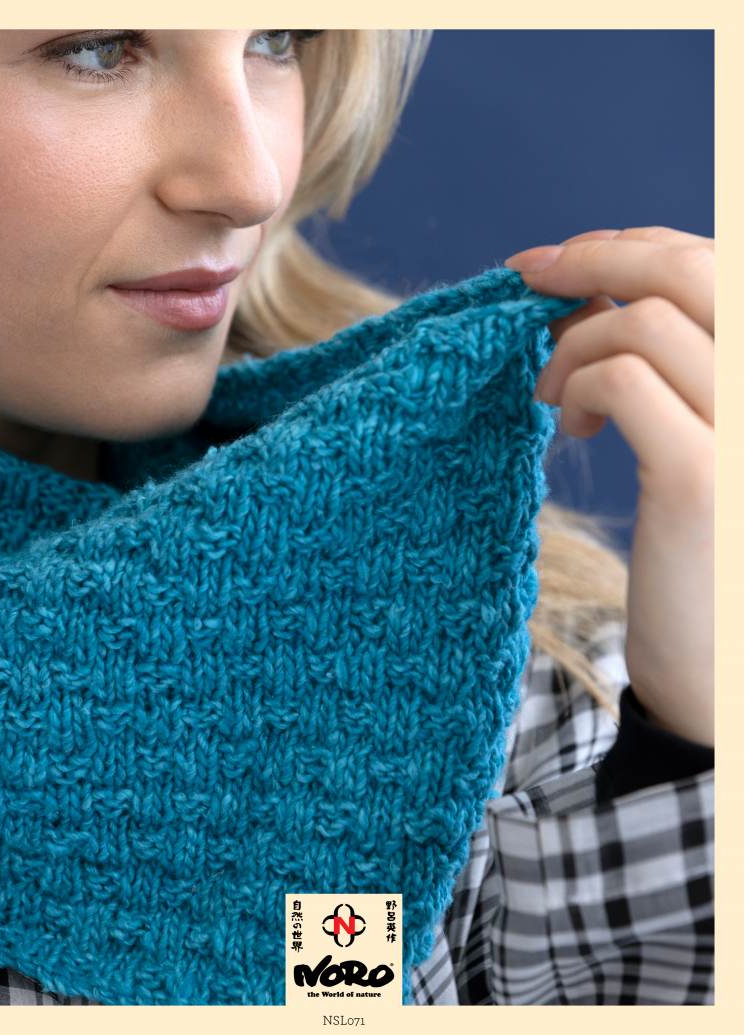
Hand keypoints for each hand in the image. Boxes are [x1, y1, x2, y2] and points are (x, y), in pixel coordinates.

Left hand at [504, 226, 713, 746]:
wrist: (724, 671)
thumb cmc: (706, 557)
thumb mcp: (704, 438)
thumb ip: (679, 368)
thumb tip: (598, 293)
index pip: (716, 263)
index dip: (633, 248)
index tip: (562, 264)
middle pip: (691, 268)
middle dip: (593, 257)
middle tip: (528, 278)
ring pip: (644, 317)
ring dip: (573, 343)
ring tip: (551, 395)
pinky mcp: (704, 475)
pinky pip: (622, 377)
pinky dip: (576, 383)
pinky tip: (567, 424)